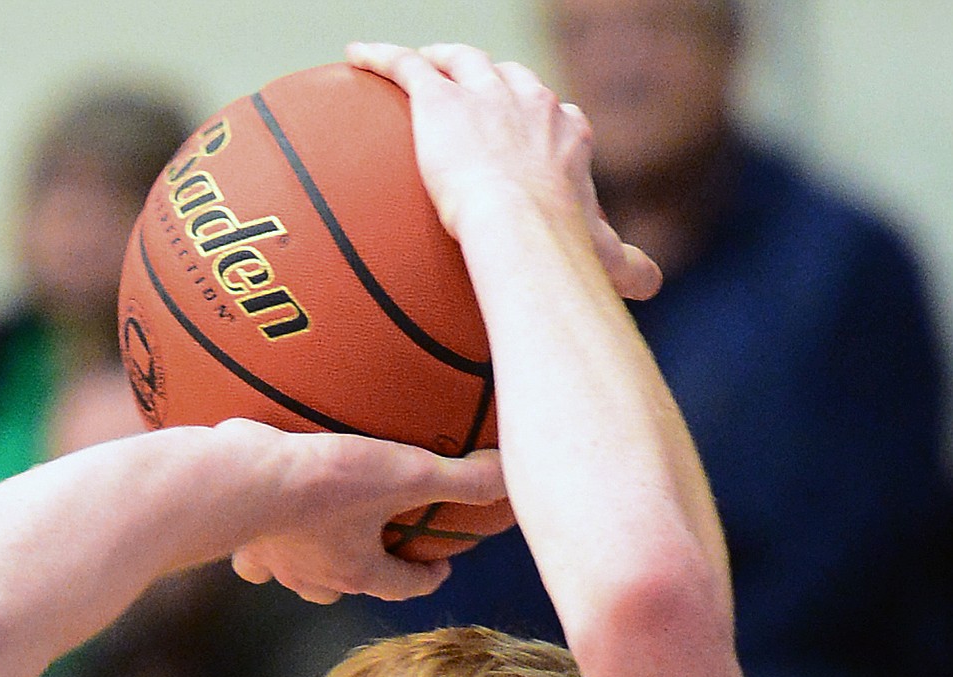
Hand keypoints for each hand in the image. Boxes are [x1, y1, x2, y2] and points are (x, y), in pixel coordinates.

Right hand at [227, 424, 504, 604]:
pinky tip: (263, 529)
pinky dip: (262, 550)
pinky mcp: (242, 542)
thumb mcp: (404, 473)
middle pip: (351, 588)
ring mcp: (276, 563)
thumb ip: (459, 478)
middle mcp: (317, 577)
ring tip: (322, 542)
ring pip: (300, 579)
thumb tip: (509, 476)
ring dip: (315, 568)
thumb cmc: (323, 484)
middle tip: (381, 550)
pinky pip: (254, 557)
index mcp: (360, 570)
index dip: (427, 578)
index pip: (404, 586)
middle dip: (370, 574)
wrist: (241, 481)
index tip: (441, 566)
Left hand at [347, 41, 660, 303]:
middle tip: (472, 95)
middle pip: (508, 81)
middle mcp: (529, 101)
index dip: (540, 124)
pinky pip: (405, 66)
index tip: (528, 136)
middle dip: (494, 83)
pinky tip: (357, 57)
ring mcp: (483, 94)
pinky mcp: (439, 100)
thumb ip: (626, 266)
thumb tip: (652, 284)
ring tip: (423, 67)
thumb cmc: (561, 247)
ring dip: (441, 61)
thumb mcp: (602, 257)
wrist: (520, 225)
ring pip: (460, 62)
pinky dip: (381, 59)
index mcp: (567, 132)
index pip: (556, 116)